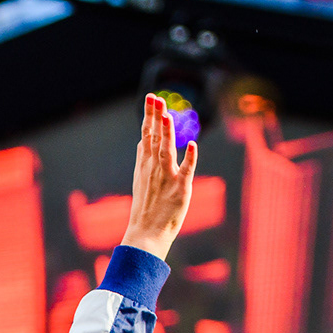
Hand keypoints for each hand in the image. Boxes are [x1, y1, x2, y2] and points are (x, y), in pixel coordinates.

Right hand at [121, 92, 197, 261]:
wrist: (146, 235)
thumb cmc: (146, 209)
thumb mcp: (141, 180)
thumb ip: (143, 159)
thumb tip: (142, 140)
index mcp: (145, 165)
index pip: (147, 134)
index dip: (149, 116)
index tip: (152, 98)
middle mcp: (154, 169)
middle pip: (154, 138)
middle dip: (154, 116)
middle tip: (155, 97)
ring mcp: (166, 178)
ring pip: (166, 150)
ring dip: (166, 133)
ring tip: (167, 115)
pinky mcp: (180, 190)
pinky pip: (185, 171)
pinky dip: (189, 158)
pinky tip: (191, 145)